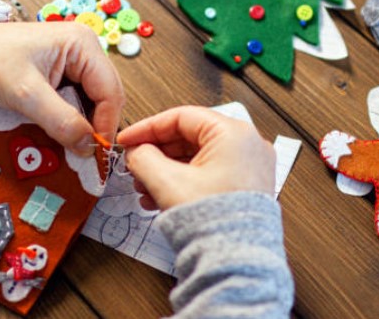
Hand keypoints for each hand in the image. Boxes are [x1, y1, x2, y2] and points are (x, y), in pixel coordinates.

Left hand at [0, 22, 124, 155]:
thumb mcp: (25, 94)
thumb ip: (60, 120)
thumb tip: (89, 148)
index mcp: (84, 45)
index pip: (110, 92)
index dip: (106, 124)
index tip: (95, 153)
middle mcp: (86, 50)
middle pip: (107, 97)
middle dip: (98, 126)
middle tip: (86, 153)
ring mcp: (77, 62)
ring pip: (95, 101)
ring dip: (86, 125)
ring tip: (74, 146)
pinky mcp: (66, 73)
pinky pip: (80, 100)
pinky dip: (74, 119)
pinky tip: (64, 133)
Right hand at [117, 106, 274, 210]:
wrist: (238, 261)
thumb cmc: (214, 220)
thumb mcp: (168, 182)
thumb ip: (144, 158)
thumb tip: (136, 152)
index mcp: (233, 133)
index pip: (181, 117)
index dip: (148, 128)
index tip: (128, 139)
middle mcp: (247, 145)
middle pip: (189, 137)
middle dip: (156, 153)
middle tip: (134, 165)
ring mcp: (250, 166)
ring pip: (197, 157)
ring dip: (167, 170)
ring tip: (144, 187)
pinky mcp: (247, 186)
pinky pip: (209, 173)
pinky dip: (184, 181)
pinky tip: (160, 197)